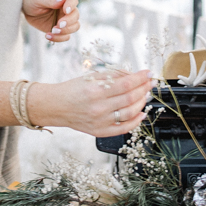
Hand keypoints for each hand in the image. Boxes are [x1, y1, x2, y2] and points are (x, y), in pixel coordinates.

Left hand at [22, 0, 78, 41]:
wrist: (26, 7)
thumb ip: (50, 0)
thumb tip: (62, 1)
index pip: (73, 0)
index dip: (71, 6)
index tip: (65, 11)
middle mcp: (67, 7)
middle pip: (76, 15)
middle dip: (69, 21)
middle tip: (58, 25)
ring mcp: (65, 19)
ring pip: (74, 27)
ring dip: (65, 31)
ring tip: (52, 31)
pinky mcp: (60, 29)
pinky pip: (65, 36)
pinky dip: (59, 38)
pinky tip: (48, 35)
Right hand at [29, 68, 151, 135]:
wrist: (55, 106)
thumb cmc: (71, 90)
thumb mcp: (90, 77)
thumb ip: (111, 76)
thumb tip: (132, 75)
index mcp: (96, 90)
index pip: (125, 84)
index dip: (140, 78)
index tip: (148, 73)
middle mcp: (99, 107)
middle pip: (130, 98)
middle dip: (144, 89)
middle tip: (150, 83)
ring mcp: (100, 121)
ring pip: (129, 113)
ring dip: (142, 103)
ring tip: (145, 95)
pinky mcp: (100, 131)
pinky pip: (123, 128)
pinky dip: (135, 122)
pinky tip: (141, 113)